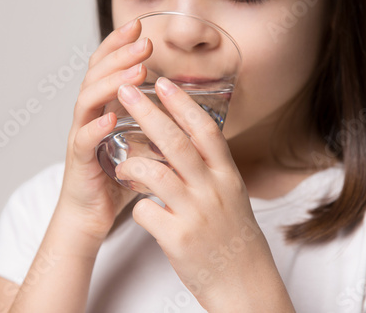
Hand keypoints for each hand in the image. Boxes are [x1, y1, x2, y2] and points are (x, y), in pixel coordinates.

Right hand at [58, 18, 152, 238]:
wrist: (93, 214)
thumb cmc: (117, 178)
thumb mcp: (139, 143)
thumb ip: (151, 124)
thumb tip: (181, 108)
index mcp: (104, 108)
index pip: (107, 68)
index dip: (120, 46)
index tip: (141, 28)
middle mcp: (89, 116)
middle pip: (96, 75)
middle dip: (120, 55)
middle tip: (143, 41)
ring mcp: (81, 136)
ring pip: (87, 101)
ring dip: (111, 84)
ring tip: (135, 73)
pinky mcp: (80, 161)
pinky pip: (83, 140)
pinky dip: (96, 127)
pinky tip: (112, 119)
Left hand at [114, 79, 293, 310]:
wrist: (244, 281)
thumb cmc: (233, 235)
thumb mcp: (231, 194)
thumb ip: (212, 168)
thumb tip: (193, 139)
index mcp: (227, 175)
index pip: (205, 130)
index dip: (183, 104)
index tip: (163, 83)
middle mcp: (213, 189)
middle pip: (176, 143)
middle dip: (147, 113)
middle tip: (126, 91)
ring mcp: (196, 213)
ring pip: (156, 174)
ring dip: (132, 164)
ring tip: (121, 163)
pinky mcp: (178, 238)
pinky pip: (145, 212)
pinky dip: (138, 207)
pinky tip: (142, 210)